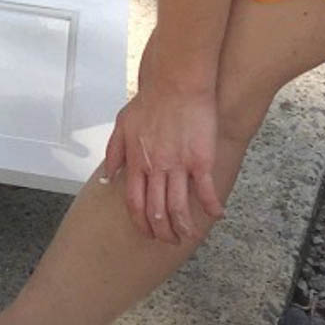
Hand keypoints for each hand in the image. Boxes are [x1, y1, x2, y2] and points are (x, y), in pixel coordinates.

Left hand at [101, 75, 223, 242]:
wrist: (174, 83)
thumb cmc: (149, 102)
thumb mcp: (122, 124)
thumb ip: (115, 152)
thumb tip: (109, 176)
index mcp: (136, 160)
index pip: (135, 202)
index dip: (141, 221)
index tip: (147, 232)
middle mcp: (156, 167)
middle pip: (156, 210)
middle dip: (161, 231)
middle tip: (168, 240)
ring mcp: (178, 164)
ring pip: (179, 206)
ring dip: (184, 226)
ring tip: (188, 235)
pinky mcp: (200, 159)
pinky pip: (206, 190)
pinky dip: (211, 207)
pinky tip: (215, 216)